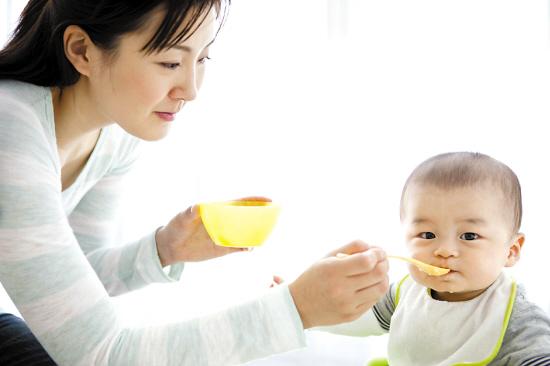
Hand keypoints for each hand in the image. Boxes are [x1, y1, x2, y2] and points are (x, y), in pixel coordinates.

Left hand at [155, 196, 269, 265]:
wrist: (170, 247)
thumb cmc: (176, 227)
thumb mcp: (182, 218)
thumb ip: (190, 212)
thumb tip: (197, 207)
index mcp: (218, 210)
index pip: (239, 203)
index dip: (254, 201)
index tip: (268, 200)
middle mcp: (225, 222)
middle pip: (247, 218)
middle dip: (261, 217)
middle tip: (274, 219)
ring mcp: (225, 235)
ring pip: (246, 234)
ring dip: (256, 235)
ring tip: (263, 237)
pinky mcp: (223, 249)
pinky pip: (239, 248)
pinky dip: (247, 248)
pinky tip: (251, 249)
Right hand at [288, 240, 388, 328]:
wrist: (299, 306)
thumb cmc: (314, 277)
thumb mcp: (327, 257)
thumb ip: (351, 247)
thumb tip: (373, 247)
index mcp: (333, 271)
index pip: (366, 261)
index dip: (378, 253)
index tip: (378, 251)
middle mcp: (341, 289)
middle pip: (377, 274)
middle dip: (385, 263)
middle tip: (382, 259)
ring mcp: (348, 305)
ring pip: (380, 288)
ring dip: (384, 277)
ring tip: (378, 272)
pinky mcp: (352, 315)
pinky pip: (374, 300)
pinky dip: (376, 289)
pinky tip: (369, 284)